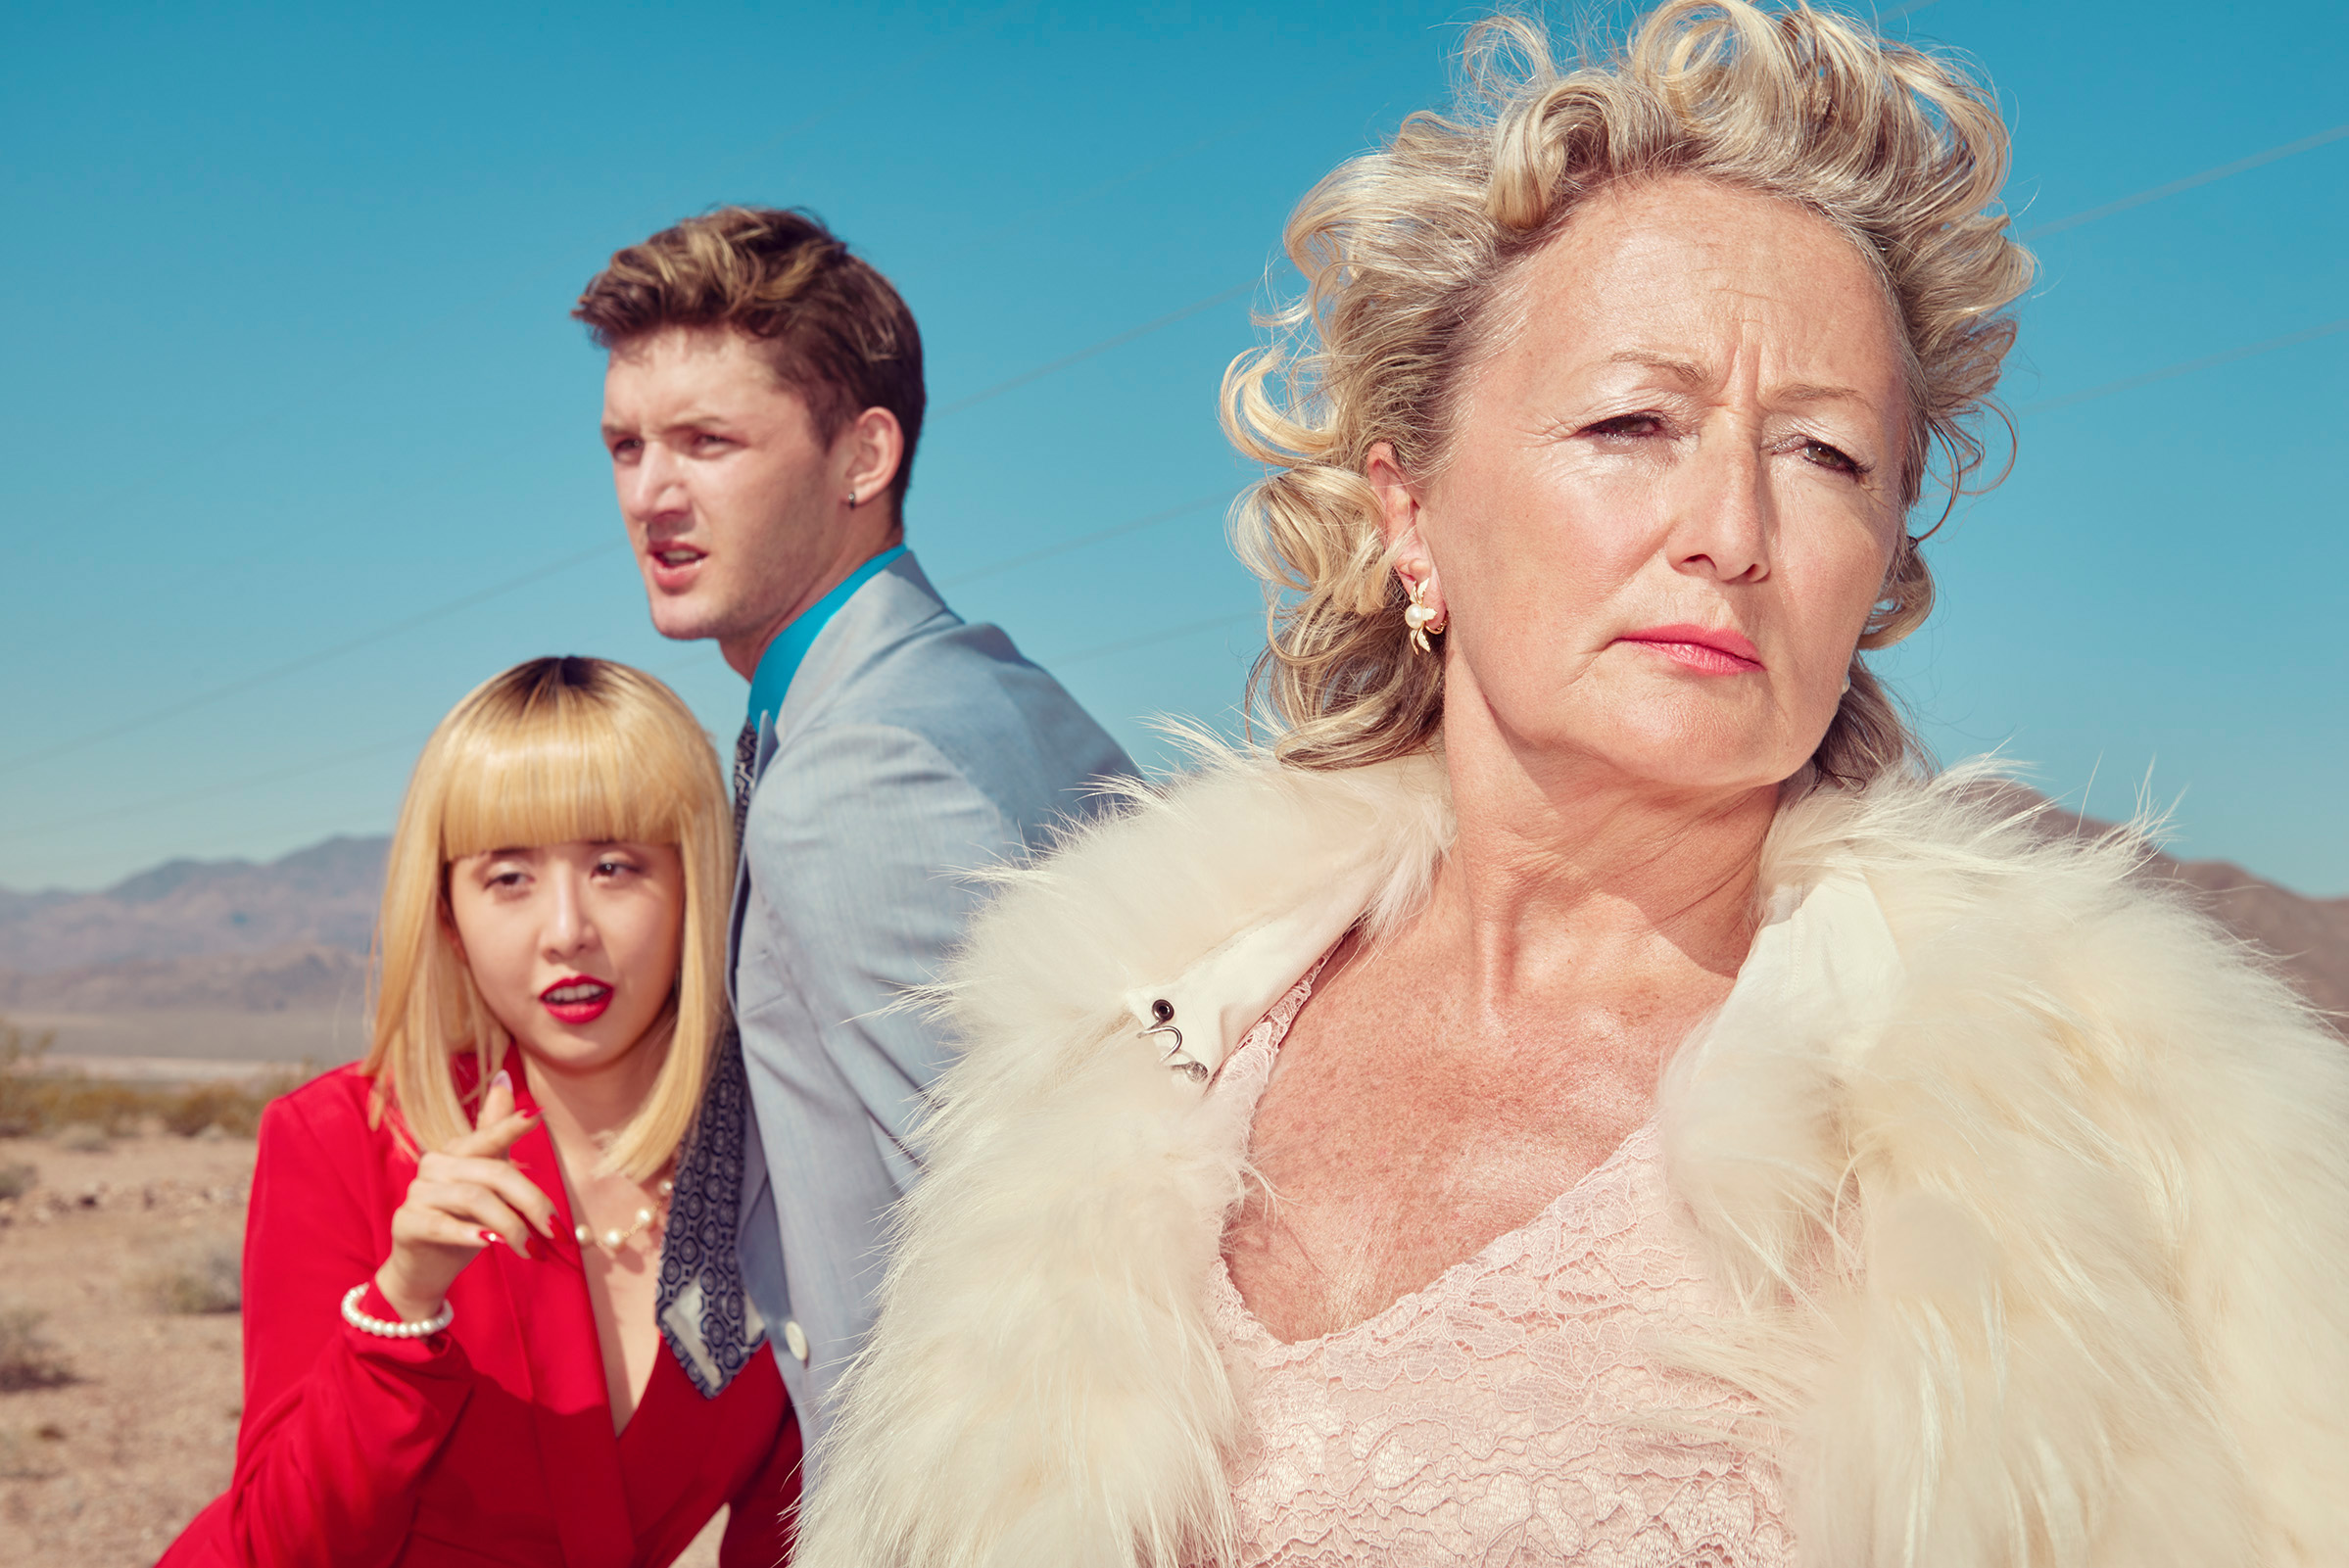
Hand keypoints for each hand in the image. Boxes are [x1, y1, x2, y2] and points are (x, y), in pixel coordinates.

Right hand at [374, 1069, 556, 1323]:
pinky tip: (489, 1244)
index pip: (489, 1134)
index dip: (511, 1125)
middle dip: (531, 1202)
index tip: (536, 1115)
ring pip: (474, 1198)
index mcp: (458, 1150)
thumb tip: (504, 1077)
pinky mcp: (405, 1222)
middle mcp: (436, 1164)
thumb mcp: (487, 1180)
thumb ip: (496, 1136)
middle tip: (555, 1230)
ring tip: (530, 1247)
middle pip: (494, 1173)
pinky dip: (469, 1234)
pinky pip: (442, 1224)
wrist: (425, 1267)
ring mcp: (418, 1192)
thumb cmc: (464, 1221)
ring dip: (509, 1225)